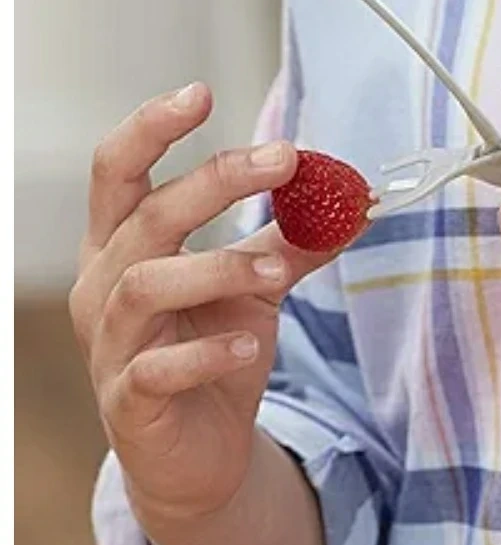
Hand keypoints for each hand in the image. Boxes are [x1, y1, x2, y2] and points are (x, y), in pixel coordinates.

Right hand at [70, 83, 331, 524]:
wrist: (199, 452)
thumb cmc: (214, 353)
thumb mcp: (256, 288)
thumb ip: (293, 241)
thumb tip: (353, 196)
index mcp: (125, 246)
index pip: (118, 171)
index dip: (151, 127)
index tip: (201, 92)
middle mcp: (104, 286)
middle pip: (148, 215)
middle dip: (217, 181)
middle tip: (285, 161)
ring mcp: (111, 345)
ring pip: (146, 285)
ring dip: (220, 267)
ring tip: (279, 271)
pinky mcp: (130, 401)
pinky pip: (158, 369)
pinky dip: (208, 351)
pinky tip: (252, 344)